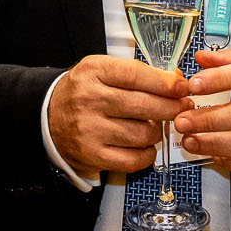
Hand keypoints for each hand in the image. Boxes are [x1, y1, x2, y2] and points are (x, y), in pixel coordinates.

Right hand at [48, 55, 188, 176]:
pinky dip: (148, 154)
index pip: (137, 75)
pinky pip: (134, 159)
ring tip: (155, 125)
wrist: (48, 116)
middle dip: (171, 107)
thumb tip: (176, 82)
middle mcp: (89, 99)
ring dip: (157, 131)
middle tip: (182, 107)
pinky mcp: (93, 155)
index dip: (165, 83)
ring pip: (143, 134)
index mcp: (93, 72)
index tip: (182, 87)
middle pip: (144, 105)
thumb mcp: (103, 71)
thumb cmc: (82, 92)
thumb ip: (137, 73)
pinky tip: (145, 145)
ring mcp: (90, 129)